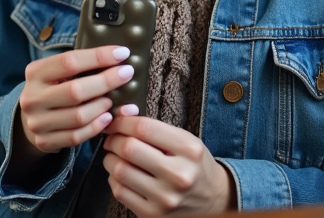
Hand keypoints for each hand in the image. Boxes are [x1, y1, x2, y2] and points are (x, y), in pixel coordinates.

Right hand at [16, 45, 134, 156]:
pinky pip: (77, 136)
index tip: (122, 54)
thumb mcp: (57, 72)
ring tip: (112, 100)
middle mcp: (33, 97)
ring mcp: (37, 122)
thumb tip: (118, 56)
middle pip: (76, 90)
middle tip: (126, 74)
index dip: (98, 57)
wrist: (30, 119)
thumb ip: (80, 66)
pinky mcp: (45, 141)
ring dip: (102, 107)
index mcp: (35, 73)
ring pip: (79, 116)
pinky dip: (96, 127)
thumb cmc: (53, 89)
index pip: (69, 61)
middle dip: (106, 81)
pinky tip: (106, 118)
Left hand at [103, 114, 236, 214]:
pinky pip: (120, 192)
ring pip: (120, 171)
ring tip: (115, 155)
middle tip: (112, 138)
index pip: (144, 128)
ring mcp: (165, 198)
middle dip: (113, 140)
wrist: (212, 199)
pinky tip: (121, 174)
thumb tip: (120, 116)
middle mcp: (179, 175)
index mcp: (189, 150)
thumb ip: (154, 127)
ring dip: (110, 159)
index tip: (115, 122)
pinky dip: (114, 179)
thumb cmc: (194, 164)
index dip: (122, 122)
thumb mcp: (185, 140)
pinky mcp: (153, 214)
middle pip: (129, 149)